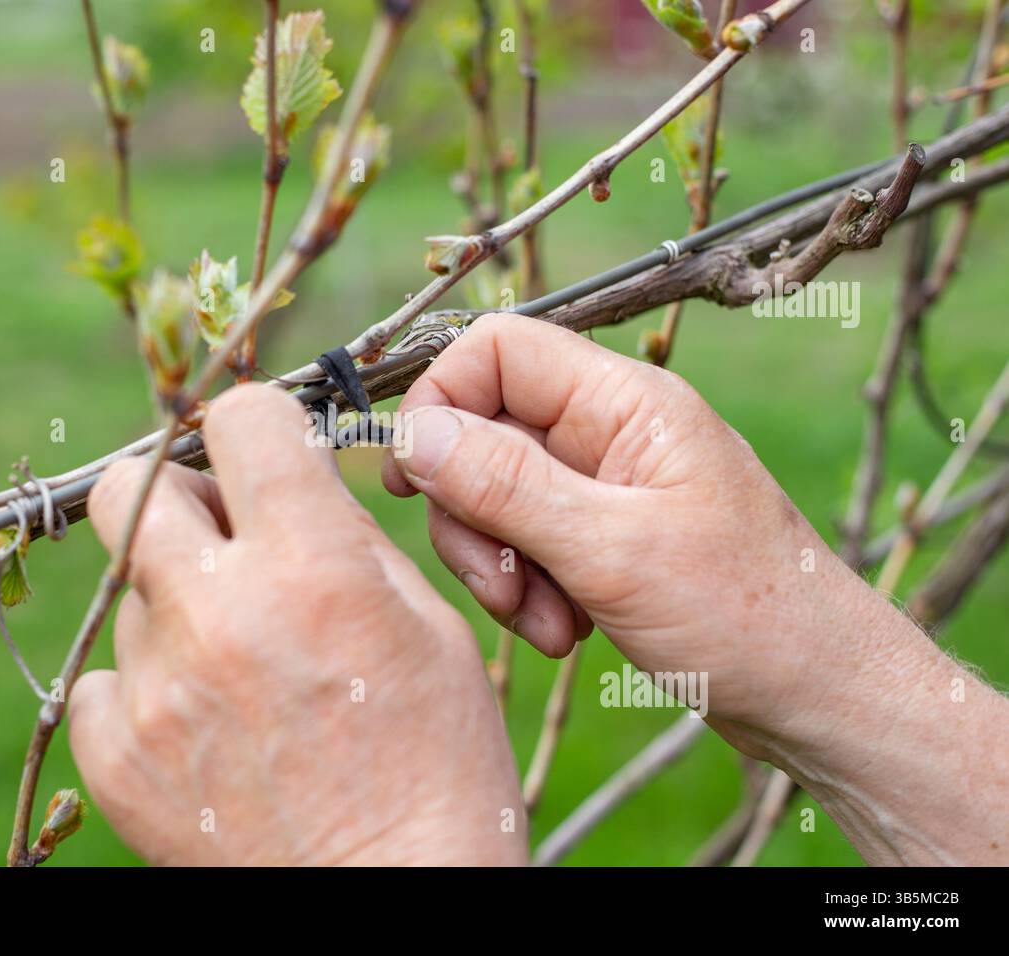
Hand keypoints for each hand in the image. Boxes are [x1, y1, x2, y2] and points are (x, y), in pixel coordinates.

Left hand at [69, 383, 526, 865]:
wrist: (392, 905)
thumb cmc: (438, 771)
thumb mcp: (431, 630)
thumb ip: (350, 540)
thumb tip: (294, 482)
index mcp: (313, 569)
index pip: (241, 421)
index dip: (258, 427)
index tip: (269, 456)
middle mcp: (219, 615)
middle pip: (129, 487)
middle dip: (177, 496)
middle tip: (223, 540)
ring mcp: (157, 690)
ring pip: (129, 591)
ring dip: (177, 606)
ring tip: (242, 669)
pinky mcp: (116, 757)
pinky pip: (105, 680)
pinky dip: (148, 687)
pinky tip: (206, 722)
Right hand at [383, 312, 887, 753]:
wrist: (820, 696)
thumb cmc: (749, 615)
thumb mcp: (613, 551)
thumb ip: (506, 485)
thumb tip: (413, 433)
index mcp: (626, 403)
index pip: (498, 351)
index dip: (440, 402)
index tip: (414, 479)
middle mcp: (611, 432)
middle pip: (482, 433)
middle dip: (473, 517)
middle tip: (507, 587)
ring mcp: (606, 487)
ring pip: (495, 498)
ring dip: (502, 568)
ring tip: (551, 629)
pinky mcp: (603, 539)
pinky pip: (527, 545)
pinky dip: (530, 593)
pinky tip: (570, 634)